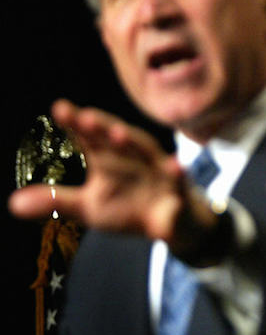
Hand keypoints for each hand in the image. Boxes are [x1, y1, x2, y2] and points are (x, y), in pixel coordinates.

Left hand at [8, 99, 216, 255]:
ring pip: (149, 154)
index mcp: (110, 159)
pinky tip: (175, 167)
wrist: (176, 225)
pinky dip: (177, 175)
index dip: (76, 124)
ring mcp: (159, 173)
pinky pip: (179, 183)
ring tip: (118, 134)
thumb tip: (12, 203)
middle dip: (104, 128)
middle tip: (86, 118)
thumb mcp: (90, 208)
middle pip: (119, 140)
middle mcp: (135, 159)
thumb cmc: (131, 207)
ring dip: (135, 143)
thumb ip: (57, 201)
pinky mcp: (180, 193)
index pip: (90, 138)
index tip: (59, 110)